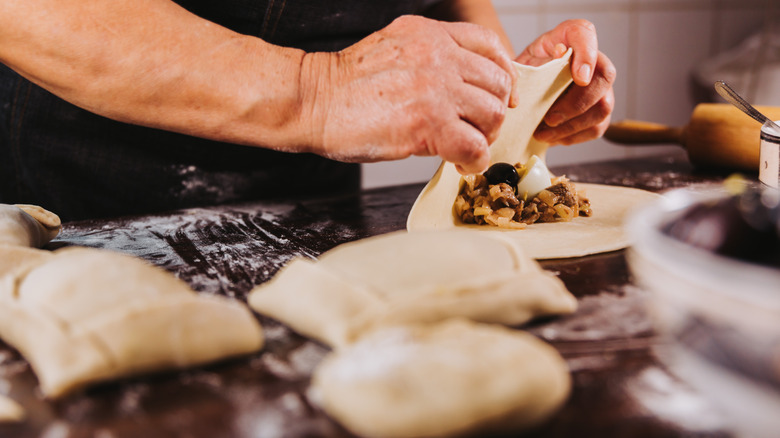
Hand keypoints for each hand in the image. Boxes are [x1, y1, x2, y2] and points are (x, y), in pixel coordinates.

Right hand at [300, 15, 518, 173]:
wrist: (313, 101)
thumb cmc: (345, 85)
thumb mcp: (394, 47)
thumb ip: (430, 56)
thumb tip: (462, 85)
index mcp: (430, 34)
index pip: (490, 45)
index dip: (504, 74)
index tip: (502, 95)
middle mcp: (438, 56)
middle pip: (497, 83)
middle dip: (493, 112)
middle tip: (477, 130)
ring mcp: (435, 89)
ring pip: (491, 115)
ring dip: (484, 137)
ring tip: (465, 148)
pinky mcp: (428, 124)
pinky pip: (474, 146)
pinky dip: (474, 161)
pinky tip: (459, 164)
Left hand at [516, 19, 615, 145]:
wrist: (527, 89)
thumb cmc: (527, 72)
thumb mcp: (522, 62)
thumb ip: (537, 57)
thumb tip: (559, 53)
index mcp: (570, 38)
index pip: (585, 34)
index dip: (587, 55)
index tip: (579, 77)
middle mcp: (594, 60)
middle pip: (604, 78)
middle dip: (576, 104)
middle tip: (549, 119)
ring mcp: (601, 87)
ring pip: (603, 107)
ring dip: (571, 126)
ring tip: (544, 134)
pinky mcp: (600, 111)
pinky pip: (597, 127)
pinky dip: (573, 137)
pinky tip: (553, 138)